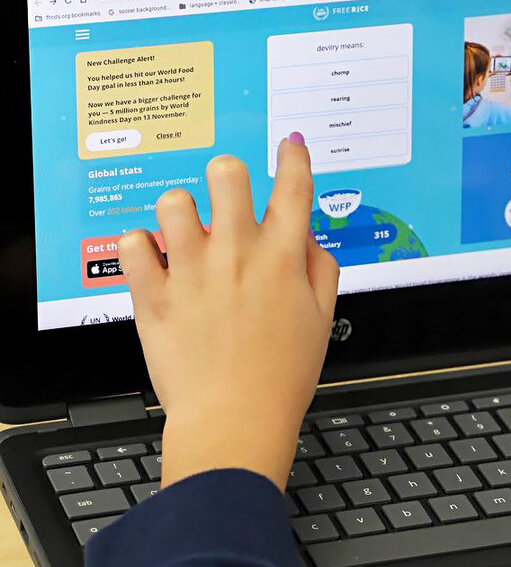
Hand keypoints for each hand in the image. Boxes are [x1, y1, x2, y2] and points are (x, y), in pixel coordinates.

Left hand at [118, 134, 338, 489]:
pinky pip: (132, 245)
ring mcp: (192, 272)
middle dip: (229, 174)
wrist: (235, 421)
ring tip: (186, 235)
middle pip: (227, 174)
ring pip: (174, 202)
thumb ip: (320, 269)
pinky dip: (141, 247)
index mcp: (282, 259)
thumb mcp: (321, 320)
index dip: (294, 157)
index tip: (289, 145)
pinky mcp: (154, 294)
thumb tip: (306, 236)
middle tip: (227, 194)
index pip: (294, 187)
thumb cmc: (281, 376)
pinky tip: (156, 262)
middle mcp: (237, 255)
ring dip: (182, 212)